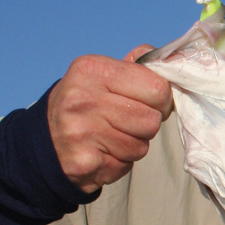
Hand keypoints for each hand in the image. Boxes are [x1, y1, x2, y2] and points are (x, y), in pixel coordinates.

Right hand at [48, 45, 171, 192]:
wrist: (46, 141)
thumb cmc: (88, 104)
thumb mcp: (105, 74)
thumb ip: (139, 65)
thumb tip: (178, 59)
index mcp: (92, 69)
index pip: (157, 87)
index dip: (162, 99)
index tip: (150, 102)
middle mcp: (83, 99)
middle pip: (152, 120)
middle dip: (147, 124)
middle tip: (127, 121)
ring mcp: (81, 132)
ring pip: (141, 146)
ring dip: (134, 144)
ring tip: (112, 136)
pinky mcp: (84, 161)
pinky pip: (126, 165)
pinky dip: (121, 162)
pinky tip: (102, 151)